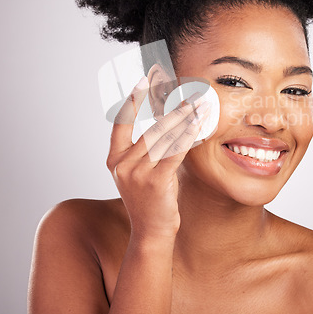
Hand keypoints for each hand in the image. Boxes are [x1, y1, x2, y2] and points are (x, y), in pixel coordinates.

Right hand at [106, 76, 209, 240]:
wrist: (152, 233)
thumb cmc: (150, 201)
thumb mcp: (140, 173)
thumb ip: (146, 150)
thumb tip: (165, 122)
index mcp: (114, 160)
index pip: (120, 123)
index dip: (131, 100)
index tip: (142, 80)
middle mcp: (122, 164)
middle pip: (151, 129)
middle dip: (172, 110)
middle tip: (187, 93)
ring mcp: (136, 173)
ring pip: (164, 138)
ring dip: (184, 120)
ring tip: (198, 105)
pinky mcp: (155, 181)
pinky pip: (174, 152)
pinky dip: (188, 137)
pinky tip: (198, 125)